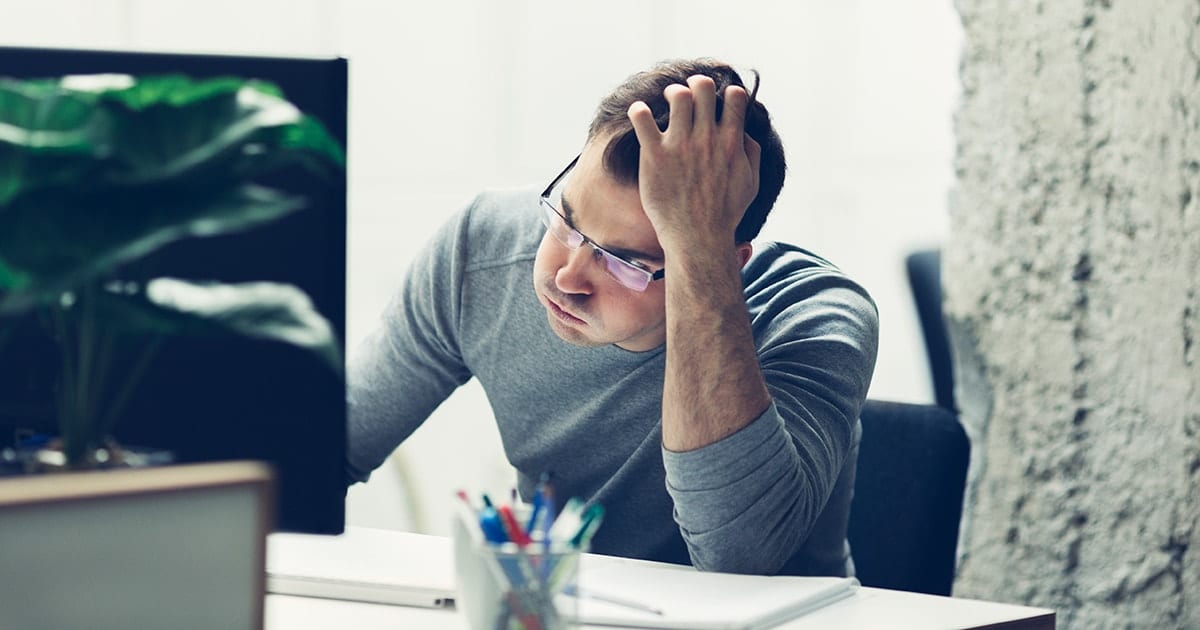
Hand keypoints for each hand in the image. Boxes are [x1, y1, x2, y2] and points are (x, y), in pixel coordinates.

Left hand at [627, 75, 761, 251]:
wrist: (698, 238)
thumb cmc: (725, 214)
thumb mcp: (752, 183)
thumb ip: (752, 152)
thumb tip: (744, 131)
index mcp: (732, 141)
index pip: (734, 95)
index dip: (727, 93)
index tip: (719, 102)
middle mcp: (707, 138)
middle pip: (702, 88)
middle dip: (696, 86)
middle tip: (689, 96)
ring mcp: (680, 145)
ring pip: (676, 95)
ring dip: (671, 93)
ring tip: (666, 103)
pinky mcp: (655, 155)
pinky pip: (642, 118)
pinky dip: (639, 111)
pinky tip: (641, 116)